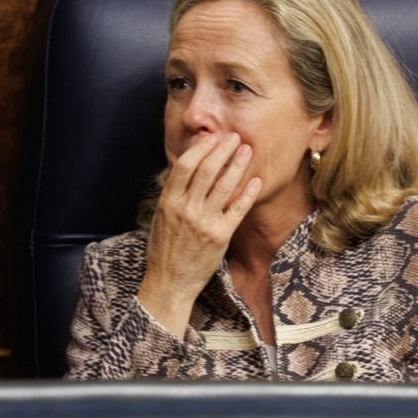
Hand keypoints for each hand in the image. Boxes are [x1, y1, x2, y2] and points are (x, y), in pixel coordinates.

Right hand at [137, 132, 260, 334]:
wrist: (169, 281)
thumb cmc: (164, 247)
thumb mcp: (161, 216)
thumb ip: (175, 193)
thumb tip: (190, 167)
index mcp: (168, 202)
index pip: (184, 167)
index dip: (200, 148)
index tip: (211, 136)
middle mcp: (186, 210)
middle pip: (206, 171)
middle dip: (222, 150)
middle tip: (234, 136)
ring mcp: (204, 223)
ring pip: (224, 187)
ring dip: (237, 165)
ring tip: (246, 150)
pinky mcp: (220, 236)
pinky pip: (237, 209)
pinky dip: (247, 193)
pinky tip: (255, 180)